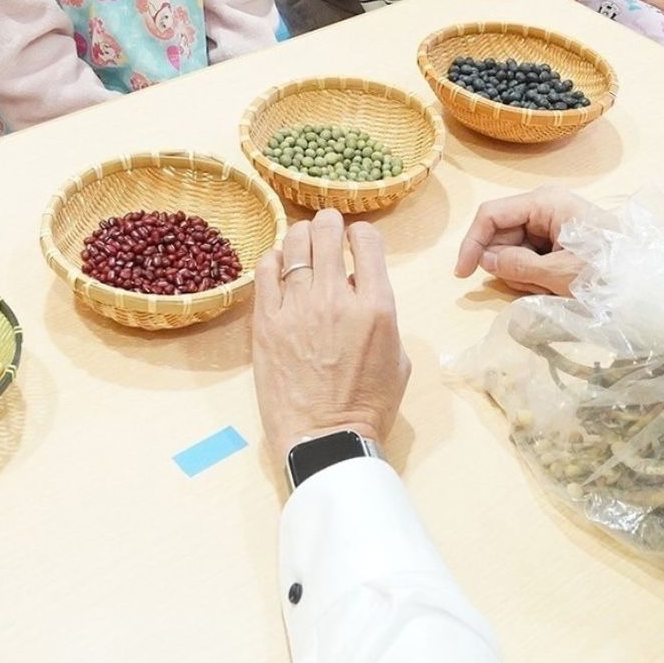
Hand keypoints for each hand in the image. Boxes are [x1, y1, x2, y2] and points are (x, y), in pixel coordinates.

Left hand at [252, 209, 408, 477]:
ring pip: (295, 244)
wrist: (324, 439)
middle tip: (328, 229)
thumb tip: (361, 287)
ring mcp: (297, 308)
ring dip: (302, 237)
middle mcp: (337, 299)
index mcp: (376, 307)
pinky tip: (280, 265)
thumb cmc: (367, 405)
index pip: (367, 241)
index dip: (362, 234)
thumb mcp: (397, 358)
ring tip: (304, 243)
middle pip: (327, 232)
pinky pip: (266, 270)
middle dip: (330, 224)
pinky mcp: (267, 321)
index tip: (357, 241)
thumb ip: (382, 315)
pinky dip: (275, 259)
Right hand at [452, 188, 606, 295]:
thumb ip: (518, 266)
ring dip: (525, 274)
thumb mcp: (561, 274)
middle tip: (535, 288)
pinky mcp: (559, 237)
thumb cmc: (610, 271)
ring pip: (515, 249)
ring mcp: (552, 221)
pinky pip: (532, 256)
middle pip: (502, 234)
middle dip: (509, 265)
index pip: (491, 215)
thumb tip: (486, 260)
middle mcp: (546, 205)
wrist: (650, 279)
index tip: (463, 275)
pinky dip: (537, 275)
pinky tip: (557, 285)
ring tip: (554, 287)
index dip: (471, 243)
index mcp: (545, 202)